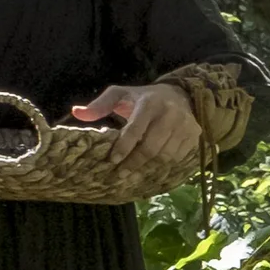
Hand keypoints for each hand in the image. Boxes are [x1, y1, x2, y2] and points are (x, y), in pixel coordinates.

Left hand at [74, 79, 201, 187]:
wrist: (180, 95)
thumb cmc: (143, 98)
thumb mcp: (121, 95)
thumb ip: (100, 105)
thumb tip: (76, 113)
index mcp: (149, 102)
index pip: (135, 129)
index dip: (124, 147)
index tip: (113, 160)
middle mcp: (170, 113)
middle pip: (150, 147)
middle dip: (134, 162)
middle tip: (121, 174)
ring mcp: (184, 125)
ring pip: (164, 155)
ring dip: (148, 167)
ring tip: (134, 173)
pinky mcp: (194, 135)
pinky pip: (177, 157)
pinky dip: (163, 165)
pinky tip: (151, 167)